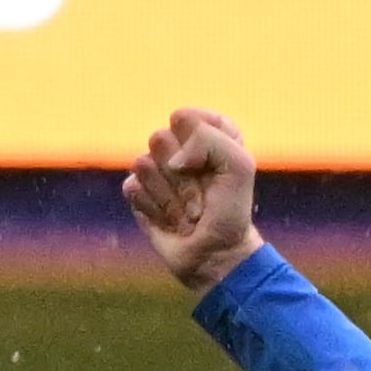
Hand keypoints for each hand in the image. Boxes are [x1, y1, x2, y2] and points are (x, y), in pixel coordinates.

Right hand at [120, 108, 259, 291]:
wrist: (216, 253)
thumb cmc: (230, 209)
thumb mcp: (239, 165)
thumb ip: (208, 139)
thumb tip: (171, 159)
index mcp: (208, 133)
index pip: (188, 117)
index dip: (201, 144)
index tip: (216, 168)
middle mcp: (180, 147)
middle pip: (159, 137)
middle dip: (184, 174)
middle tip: (202, 195)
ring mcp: (156, 169)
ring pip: (143, 162)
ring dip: (170, 194)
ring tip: (189, 210)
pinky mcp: (138, 192)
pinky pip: (132, 187)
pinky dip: (154, 208)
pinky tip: (170, 219)